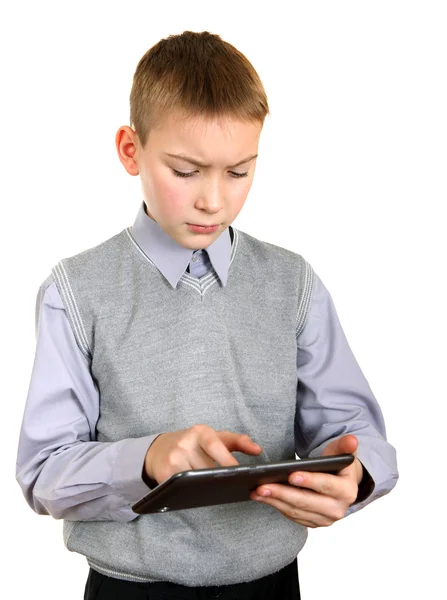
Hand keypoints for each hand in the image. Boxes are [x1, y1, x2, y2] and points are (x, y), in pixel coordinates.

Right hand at [144, 424, 262, 484]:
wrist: (160, 449)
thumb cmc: (194, 444)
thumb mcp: (215, 438)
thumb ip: (238, 442)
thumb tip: (258, 450)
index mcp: (200, 432)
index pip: (215, 445)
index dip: (227, 459)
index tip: (241, 473)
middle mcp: (185, 443)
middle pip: (207, 467)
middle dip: (219, 478)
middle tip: (232, 487)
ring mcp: (173, 458)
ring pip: (195, 479)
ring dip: (206, 487)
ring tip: (217, 491)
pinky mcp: (163, 473)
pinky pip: (182, 487)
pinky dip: (191, 492)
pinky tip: (198, 494)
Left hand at [250, 434, 362, 527]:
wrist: (341, 485)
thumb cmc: (338, 466)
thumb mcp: (342, 453)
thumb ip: (345, 446)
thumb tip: (352, 440)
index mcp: (347, 491)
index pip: (326, 485)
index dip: (309, 481)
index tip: (290, 475)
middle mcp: (337, 509)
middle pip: (306, 502)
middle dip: (282, 494)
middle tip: (263, 486)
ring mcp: (324, 519)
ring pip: (296, 511)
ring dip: (275, 501)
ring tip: (257, 491)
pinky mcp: (313, 523)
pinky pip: (292, 516)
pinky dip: (277, 506)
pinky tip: (263, 497)